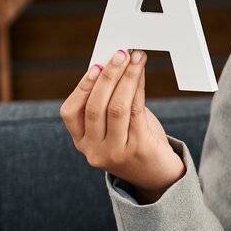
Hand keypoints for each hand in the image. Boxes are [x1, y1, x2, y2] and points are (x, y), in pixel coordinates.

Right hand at [60, 49, 183, 198]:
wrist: (160, 176)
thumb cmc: (135, 143)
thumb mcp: (114, 127)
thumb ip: (108, 102)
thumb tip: (112, 64)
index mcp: (82, 143)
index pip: (70, 112)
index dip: (82, 86)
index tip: (96, 65)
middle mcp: (94, 151)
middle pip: (95, 106)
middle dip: (108, 76)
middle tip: (120, 54)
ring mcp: (115, 153)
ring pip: (116, 108)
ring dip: (126, 78)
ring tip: (136, 59)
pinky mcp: (138, 149)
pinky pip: (136, 112)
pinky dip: (138, 88)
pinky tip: (142, 75)